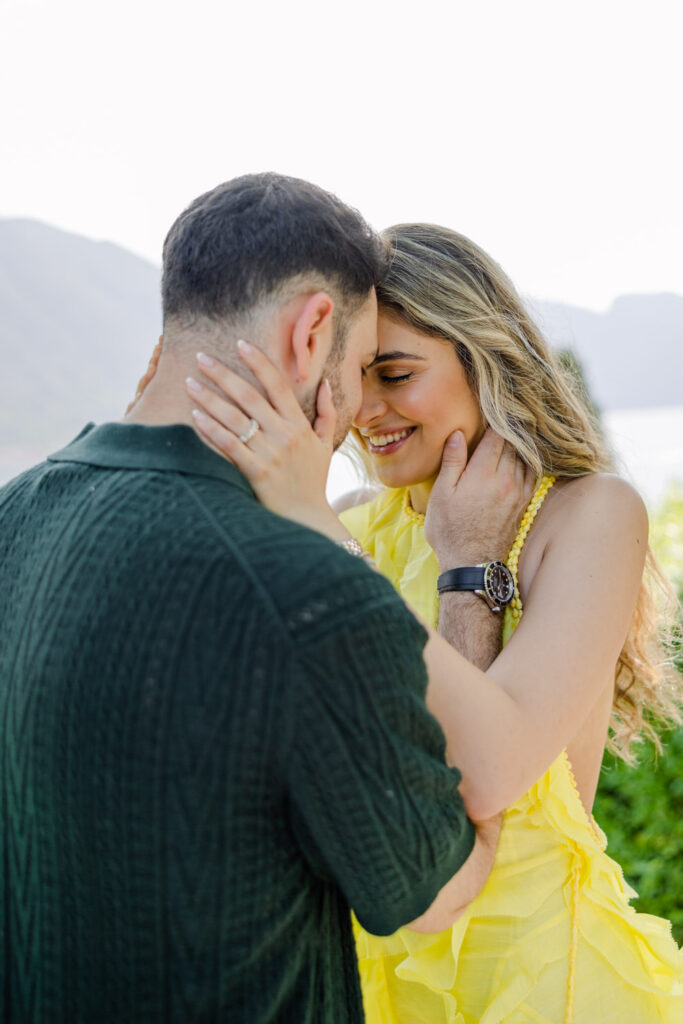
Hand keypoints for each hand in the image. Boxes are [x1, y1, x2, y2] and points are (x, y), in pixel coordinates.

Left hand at [187, 342, 347, 539]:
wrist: (308, 518)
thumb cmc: (313, 481)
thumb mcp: (325, 445)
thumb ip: (327, 413)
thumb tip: (325, 383)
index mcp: (299, 425)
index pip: (278, 385)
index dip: (259, 362)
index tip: (240, 344)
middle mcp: (284, 435)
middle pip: (250, 396)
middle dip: (223, 374)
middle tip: (201, 357)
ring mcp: (270, 454)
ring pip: (235, 419)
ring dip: (210, 399)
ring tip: (190, 383)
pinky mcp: (256, 473)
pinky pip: (229, 446)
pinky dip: (211, 430)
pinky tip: (195, 417)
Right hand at [425, 428, 534, 567]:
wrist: (472, 565)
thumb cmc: (450, 530)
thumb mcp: (441, 494)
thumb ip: (452, 462)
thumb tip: (457, 433)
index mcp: (483, 473)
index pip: (496, 436)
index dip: (494, 422)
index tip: (490, 413)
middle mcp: (505, 479)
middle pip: (513, 444)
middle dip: (507, 431)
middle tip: (502, 419)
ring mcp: (517, 492)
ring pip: (524, 458)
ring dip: (518, 446)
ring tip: (511, 436)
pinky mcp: (523, 503)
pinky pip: (531, 474)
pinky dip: (527, 462)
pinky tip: (519, 459)